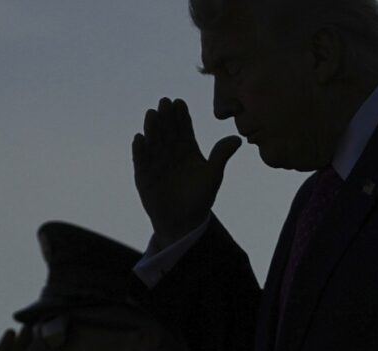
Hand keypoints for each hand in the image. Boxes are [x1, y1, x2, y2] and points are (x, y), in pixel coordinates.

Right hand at [132, 98, 241, 248]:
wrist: (184, 222)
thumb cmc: (200, 197)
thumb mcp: (213, 175)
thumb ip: (221, 156)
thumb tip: (237, 139)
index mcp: (187, 149)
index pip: (184, 128)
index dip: (181, 116)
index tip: (180, 102)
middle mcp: (170, 152)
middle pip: (167, 131)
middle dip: (166, 117)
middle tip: (165, 101)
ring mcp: (156, 163)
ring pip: (153, 142)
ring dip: (152, 128)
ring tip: (152, 114)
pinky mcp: (144, 176)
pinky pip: (141, 161)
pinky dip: (140, 150)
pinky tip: (139, 138)